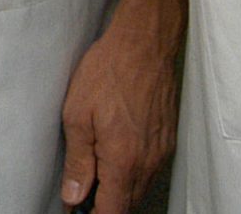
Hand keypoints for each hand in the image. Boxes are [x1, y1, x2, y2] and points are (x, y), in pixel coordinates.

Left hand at [59, 0, 183, 211]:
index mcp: (124, 162)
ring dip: (119, 191)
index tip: (75, 210)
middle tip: (78, 194)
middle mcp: (148, 163)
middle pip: (128, 204)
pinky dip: (132, 174)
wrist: (146, 43)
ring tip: (93, 177)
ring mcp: (162, 152)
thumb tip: (73, 198)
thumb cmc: (108, 72)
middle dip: (104, 205)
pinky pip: (150, 170)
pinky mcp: (168, 140)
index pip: (113, 212)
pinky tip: (114, 158)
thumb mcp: (77, 115)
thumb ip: (78, 162)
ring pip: (140, 189)